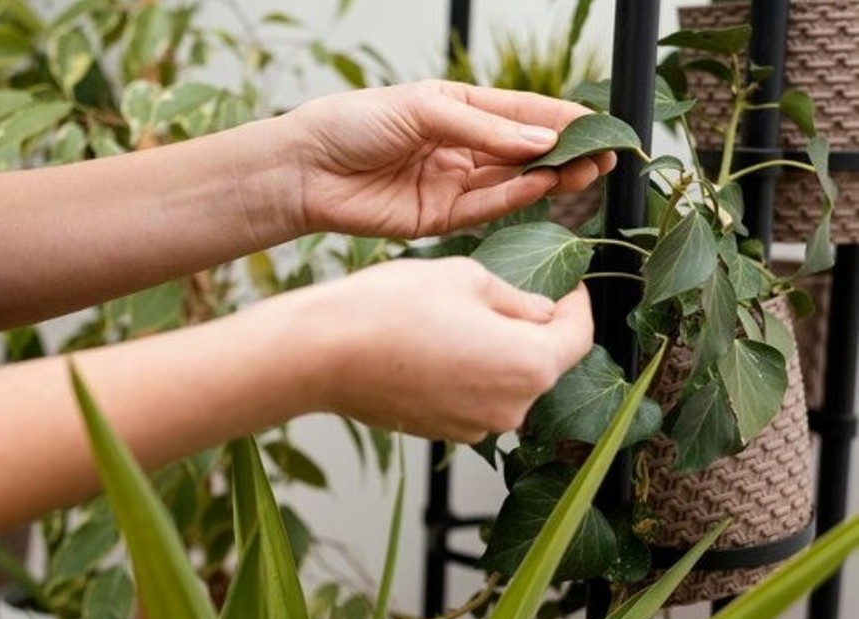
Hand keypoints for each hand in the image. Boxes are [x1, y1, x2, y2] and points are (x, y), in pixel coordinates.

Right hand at [273, 258, 593, 442]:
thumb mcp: (465, 278)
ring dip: (495, 352)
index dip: (579, 306)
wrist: (323, 353)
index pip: (577, 336)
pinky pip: (472, 398)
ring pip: (505, 382)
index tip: (571, 287)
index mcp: (529, 364)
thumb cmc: (389, 309)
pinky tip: (433, 344)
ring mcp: (475, 427)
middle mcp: (511, 407)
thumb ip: (515, 298)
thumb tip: (538, 310)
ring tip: (456, 317)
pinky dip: (466, 373)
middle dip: (531, 329)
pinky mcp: (443, 432)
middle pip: (541, 363)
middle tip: (501, 295)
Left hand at [285, 80, 615, 237]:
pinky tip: (542, 185)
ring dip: (550, 178)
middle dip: (565, 153)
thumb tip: (541, 143)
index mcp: (455, 110)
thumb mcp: (422, 109)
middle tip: (604, 155)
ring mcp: (450, 184)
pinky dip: (515, 199)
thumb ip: (483, 129)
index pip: (520, 114)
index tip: (599, 125)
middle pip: (524, 152)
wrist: (303, 170)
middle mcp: (458, 148)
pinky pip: (486, 208)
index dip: (560, 120)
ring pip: (512, 182)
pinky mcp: (438, 219)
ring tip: (585, 171)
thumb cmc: (351, 125)